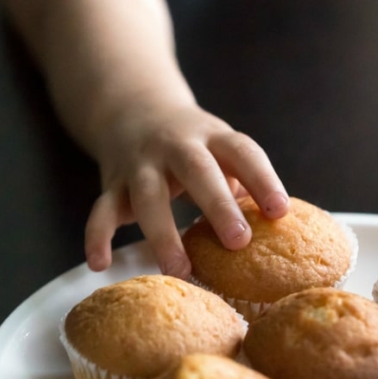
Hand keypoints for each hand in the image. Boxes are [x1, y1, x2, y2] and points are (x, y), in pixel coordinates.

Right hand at [83, 103, 289, 277]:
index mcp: (213, 137)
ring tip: (180, 269)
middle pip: (197, 171)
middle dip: (218, 205)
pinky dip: (97, 236)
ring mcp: (141, 163)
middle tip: (239, 242)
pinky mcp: (113, 182)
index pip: (243, 152)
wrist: (134, 108)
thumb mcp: (221, 150)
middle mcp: (177, 145)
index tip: (280, 212)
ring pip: (149, 196)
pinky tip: (100, 264)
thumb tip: (273, 235)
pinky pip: (101, 209)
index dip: (264, 180)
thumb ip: (241, 184)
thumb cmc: (195, 146)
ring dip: (163, 233)